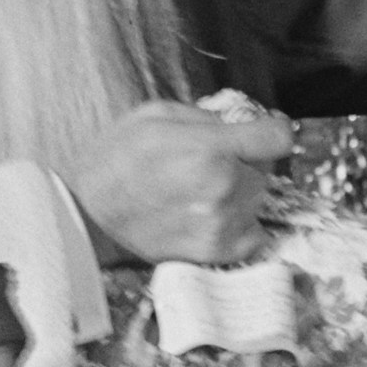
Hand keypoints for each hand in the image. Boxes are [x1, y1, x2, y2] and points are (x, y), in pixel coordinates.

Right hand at [71, 99, 294, 267]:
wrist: (88, 215)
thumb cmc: (116, 160)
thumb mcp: (156, 115)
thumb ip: (206, 118)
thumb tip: (240, 124)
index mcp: (211, 149)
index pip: (278, 137)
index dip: (272, 131)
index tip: (263, 132)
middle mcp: (224, 188)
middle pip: (266, 169)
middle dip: (246, 162)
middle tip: (211, 164)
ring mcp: (224, 224)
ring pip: (257, 200)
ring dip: (240, 193)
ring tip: (201, 191)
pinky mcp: (218, 251)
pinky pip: (253, 233)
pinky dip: (239, 224)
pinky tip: (210, 215)